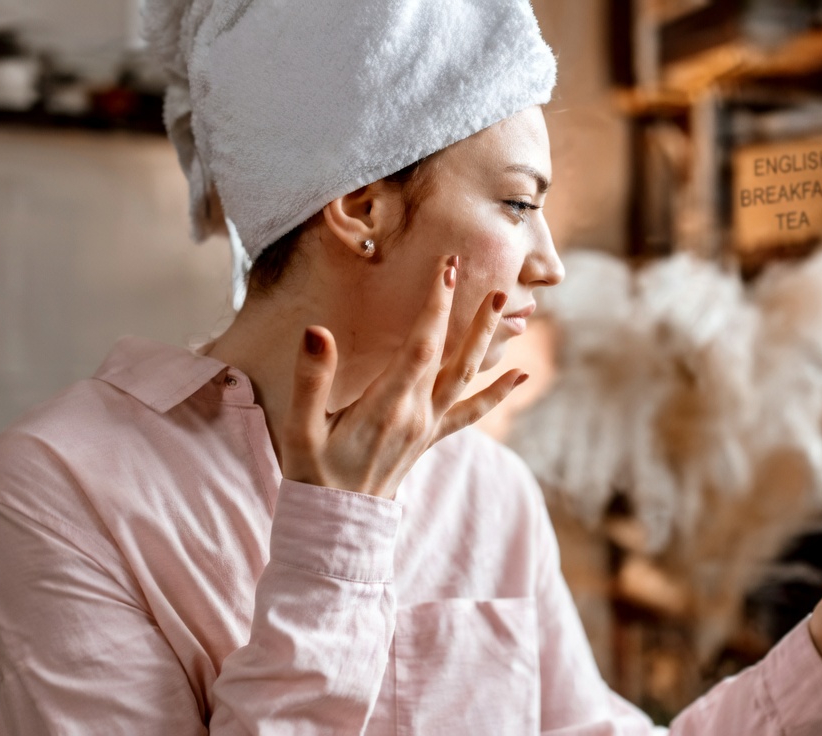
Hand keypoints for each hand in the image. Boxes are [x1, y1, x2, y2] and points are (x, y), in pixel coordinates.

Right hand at [278, 255, 527, 498]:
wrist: (336, 524)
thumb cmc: (313, 474)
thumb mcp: (300, 430)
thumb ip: (311, 380)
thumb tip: (318, 332)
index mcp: (387, 406)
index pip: (420, 347)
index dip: (435, 307)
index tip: (446, 270)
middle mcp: (416, 415)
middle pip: (453, 358)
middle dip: (473, 318)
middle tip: (497, 284)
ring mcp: (427, 427)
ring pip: (466, 379)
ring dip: (488, 343)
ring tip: (509, 310)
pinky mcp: (429, 437)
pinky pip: (470, 413)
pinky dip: (496, 394)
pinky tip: (520, 376)